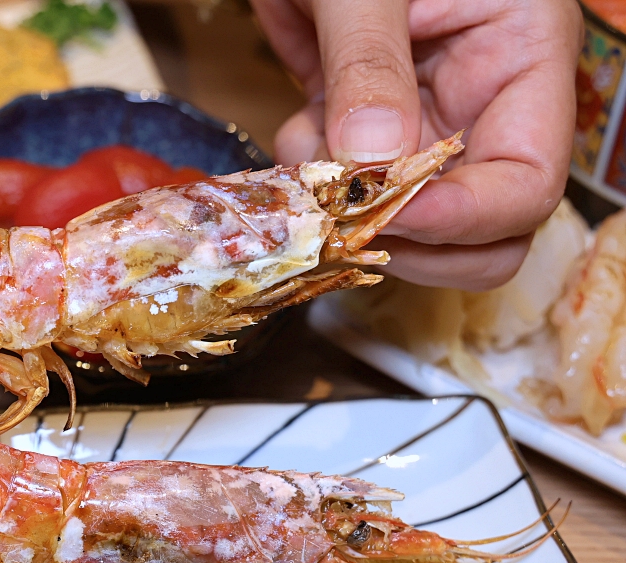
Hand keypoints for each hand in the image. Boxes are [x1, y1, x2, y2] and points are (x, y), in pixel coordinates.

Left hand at [252, 0, 582, 289]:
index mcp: (523, 58)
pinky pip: (351, 195)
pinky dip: (317, 192)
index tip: (390, 215)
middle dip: (414, 241)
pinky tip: (296, 138)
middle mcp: (482, 104)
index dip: (464, 217)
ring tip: (310, 168)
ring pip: (410, 225)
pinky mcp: (364, 129)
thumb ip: (370, 65)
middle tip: (348, 221)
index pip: (527, 183)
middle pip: (483, 232)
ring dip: (353, 220)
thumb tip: (374, 159)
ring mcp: (422, 122)